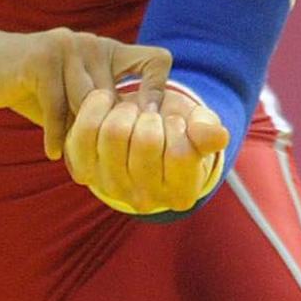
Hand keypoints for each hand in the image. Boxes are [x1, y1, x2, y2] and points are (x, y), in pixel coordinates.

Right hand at [0, 29, 174, 160]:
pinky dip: (55, 134)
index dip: (159, 94)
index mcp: (110, 51)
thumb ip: (103, 113)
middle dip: (109, 134)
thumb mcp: (76, 97)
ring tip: (81, 165)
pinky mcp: (42, 59)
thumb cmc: (38, 88)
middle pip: (117, 98)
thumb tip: (140, 155)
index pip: (156, 62)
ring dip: (82, 138)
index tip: (145, 129)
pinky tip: (53, 153)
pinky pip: (57, 105)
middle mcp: (94, 44)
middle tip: (108, 168)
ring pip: (88, 103)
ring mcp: (68, 47)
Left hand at [63, 85, 228, 215]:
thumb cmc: (176, 130)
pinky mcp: (83, 170)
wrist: (139, 133)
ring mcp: (111, 187)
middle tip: (151, 113)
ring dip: (125, 109)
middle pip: (146, 141)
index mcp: (181, 194)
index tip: (175, 121)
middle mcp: (145, 200)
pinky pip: (84, 131)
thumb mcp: (199, 128)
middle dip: (151, 115)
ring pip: (114, 133)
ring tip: (132, 110)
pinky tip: (108, 101)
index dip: (178, 126)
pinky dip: (97, 106)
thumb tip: (217, 135)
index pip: (181, 154)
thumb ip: (208, 131)